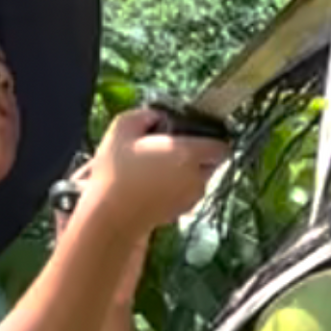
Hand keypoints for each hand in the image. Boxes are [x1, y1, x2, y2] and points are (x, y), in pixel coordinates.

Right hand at [84, 108, 230, 237]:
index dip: (210, 140)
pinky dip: (176, 191)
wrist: (109, 215)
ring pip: (198, 181)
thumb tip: (157, 116)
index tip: (192, 137)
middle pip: (211, 164)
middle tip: (170, 152)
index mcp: (189, 154)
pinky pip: (186, 196)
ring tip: (157, 171)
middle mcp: (197, 178)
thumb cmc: (116, 171)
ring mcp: (191, 199)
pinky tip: (153, 187)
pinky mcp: (180, 214)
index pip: (221, 147)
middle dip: (197, 157)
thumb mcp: (122, 129)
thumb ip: (146, 115)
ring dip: (186, 175)